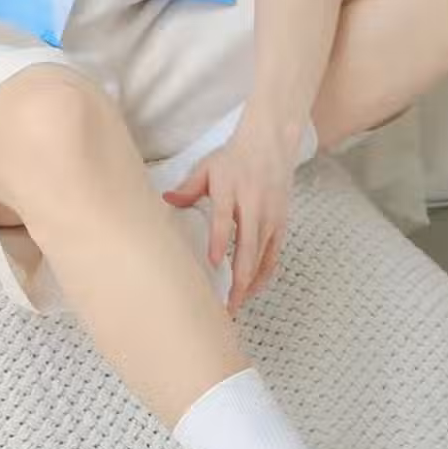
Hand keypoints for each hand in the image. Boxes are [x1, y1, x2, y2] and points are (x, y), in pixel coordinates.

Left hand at [161, 115, 300, 316]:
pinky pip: (273, 255)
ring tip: (236, 305)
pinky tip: (252, 289)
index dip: (220, 241)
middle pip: (249, 247)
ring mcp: (271, 217)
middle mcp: (254, 205)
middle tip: (226, 305)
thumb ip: (188, 188)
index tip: (215, 263)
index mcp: (232, 190)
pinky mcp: (281, 224)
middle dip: (239, 279)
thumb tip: (166, 201)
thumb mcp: (207, 168)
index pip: (225, 219)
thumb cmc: (235, 158)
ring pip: (263, 257)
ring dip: (250, 283)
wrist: (271, 144)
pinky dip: (264, 274)